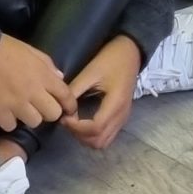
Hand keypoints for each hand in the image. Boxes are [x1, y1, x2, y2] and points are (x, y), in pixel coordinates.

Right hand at [0, 32, 75, 132]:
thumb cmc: (6, 49)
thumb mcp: (32, 51)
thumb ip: (48, 65)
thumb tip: (60, 78)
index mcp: (44, 76)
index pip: (65, 95)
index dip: (69, 105)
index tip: (69, 110)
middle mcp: (33, 93)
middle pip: (52, 114)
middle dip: (49, 112)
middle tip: (40, 107)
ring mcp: (16, 105)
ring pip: (34, 122)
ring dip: (29, 117)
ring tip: (21, 109)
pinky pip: (11, 126)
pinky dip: (9, 121)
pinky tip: (5, 113)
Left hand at [64, 34, 141, 150]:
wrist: (130, 51)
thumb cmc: (111, 59)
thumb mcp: (90, 72)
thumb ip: (74, 91)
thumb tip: (61, 109)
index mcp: (115, 103)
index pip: (95, 128)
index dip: (76, 128)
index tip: (64, 117)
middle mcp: (121, 115)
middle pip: (99, 140)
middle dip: (79, 135)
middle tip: (68, 120)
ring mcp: (123, 117)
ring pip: (103, 142)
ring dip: (86, 138)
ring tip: (75, 122)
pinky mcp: (122, 117)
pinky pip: (107, 136)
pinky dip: (94, 135)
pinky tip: (84, 123)